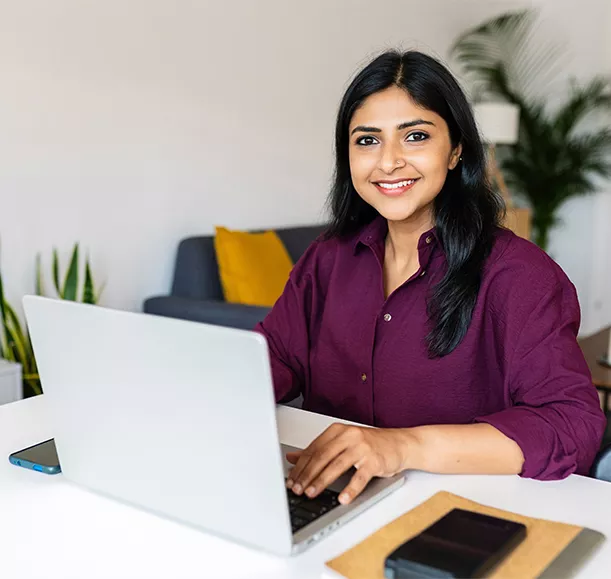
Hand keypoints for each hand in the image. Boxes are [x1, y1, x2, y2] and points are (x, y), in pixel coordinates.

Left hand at [285, 423, 409, 504]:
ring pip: (337, 465)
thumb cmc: (369, 445)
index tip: (291, 480)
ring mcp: (362, 447)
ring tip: (311, 493)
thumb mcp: (341, 445)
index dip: (300, 466)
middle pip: (322, 456)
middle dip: (307, 474)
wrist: (399, 444)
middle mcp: (348, 436)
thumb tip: (291, 458)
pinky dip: (351, 489)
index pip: (313, 449)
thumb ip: (317, 451)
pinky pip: (360, 476)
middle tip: (297, 489)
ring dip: (322, 481)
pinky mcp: (374, 460)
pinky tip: (343, 498)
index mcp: (337, 431)